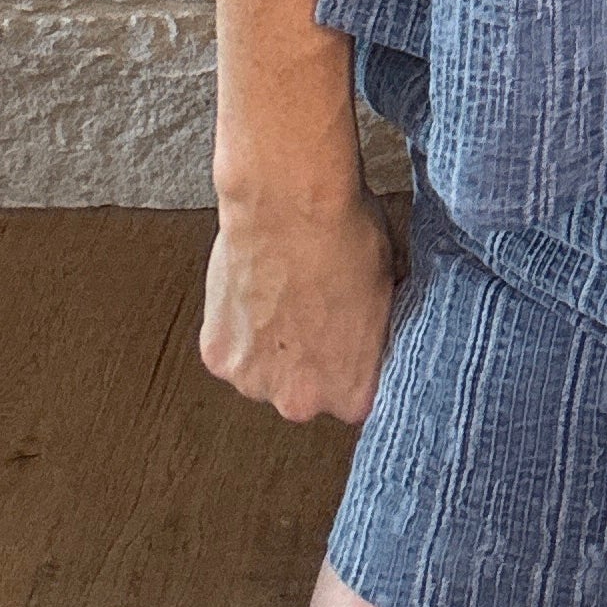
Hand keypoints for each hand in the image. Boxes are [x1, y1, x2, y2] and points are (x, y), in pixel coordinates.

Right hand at [199, 176, 404, 424]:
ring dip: (269, 345)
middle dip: (308, 359)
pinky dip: (238, 325)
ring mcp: (253, 382)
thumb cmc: (344, 236)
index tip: (347, 337)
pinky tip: (256, 288)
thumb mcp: (389, 289)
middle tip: (312, 310)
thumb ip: (376, 330)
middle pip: (304, 392)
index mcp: (351, 394)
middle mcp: (300, 402)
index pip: (355, 397)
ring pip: (264, 371)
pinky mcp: (217, 356)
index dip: (351, 362)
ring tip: (282, 295)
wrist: (289, 204)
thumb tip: (377, 325)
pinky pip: (232, 348)